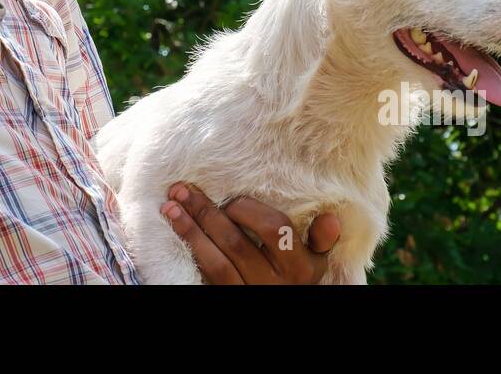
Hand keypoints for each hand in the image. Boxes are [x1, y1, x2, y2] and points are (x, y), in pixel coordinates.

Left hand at [160, 182, 340, 283]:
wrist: (281, 312)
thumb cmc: (296, 281)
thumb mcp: (314, 265)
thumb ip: (320, 241)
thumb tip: (330, 218)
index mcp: (299, 267)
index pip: (274, 228)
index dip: (248, 210)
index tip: (230, 199)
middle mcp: (274, 282)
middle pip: (236, 241)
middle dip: (206, 212)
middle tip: (182, 188)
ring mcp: (249, 292)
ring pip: (216, 261)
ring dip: (190, 230)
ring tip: (170, 205)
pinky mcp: (227, 298)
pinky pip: (207, 275)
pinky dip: (191, 250)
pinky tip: (177, 230)